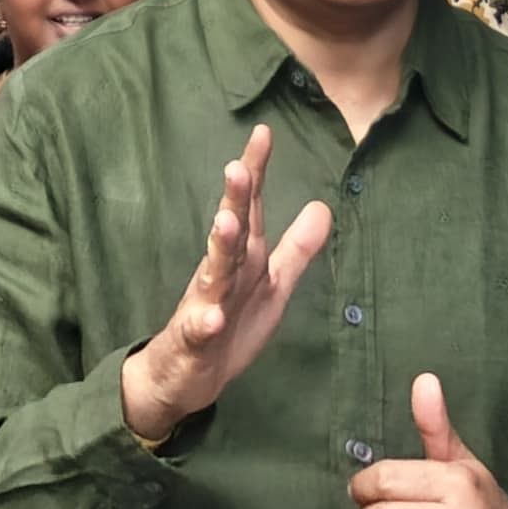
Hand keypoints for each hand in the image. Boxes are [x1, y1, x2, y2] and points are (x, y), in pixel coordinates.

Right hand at [120, 125, 331, 441]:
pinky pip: (199, 330)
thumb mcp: (272, 286)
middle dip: (234, 200)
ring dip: (219, 248)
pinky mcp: (194, 339)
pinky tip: (210, 316)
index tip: (263, 133)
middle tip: (237, 166)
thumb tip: (324, 206)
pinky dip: (204, 322)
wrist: (183, 376)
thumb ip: (296, 249)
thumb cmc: (229, 324)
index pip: (250, 208)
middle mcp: (221, 272)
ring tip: (225, 222)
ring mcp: (204, 304)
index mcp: (242, 258)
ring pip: (212, 273)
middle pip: (231, 231)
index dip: (256, 172)